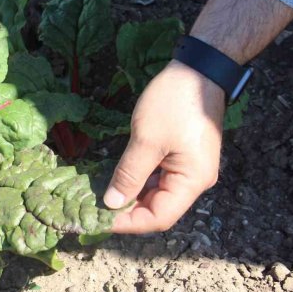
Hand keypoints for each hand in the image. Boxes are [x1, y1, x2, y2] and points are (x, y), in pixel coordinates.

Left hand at [103, 60, 224, 232]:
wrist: (198, 69)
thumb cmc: (173, 103)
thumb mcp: (146, 140)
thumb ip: (129, 174)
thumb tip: (112, 203)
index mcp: (192, 181)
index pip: (159, 218)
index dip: (128, 222)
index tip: (98, 218)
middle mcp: (196, 181)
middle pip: (159, 208)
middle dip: (127, 211)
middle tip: (93, 207)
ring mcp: (191, 168)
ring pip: (158, 194)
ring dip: (132, 196)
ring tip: (101, 195)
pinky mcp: (184, 155)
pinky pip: (160, 177)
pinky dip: (140, 180)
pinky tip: (119, 177)